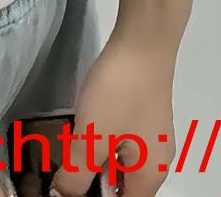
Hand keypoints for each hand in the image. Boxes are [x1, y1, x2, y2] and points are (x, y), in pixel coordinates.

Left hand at [51, 37, 176, 196]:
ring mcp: (154, 135)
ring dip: (96, 163)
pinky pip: (124, 143)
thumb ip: (76, 175)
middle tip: (64, 171)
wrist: (145, 39)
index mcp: (149, 177)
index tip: (70, 187)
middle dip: (94, 184)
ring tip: (69, 151)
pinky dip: (104, 143)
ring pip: (122, 164)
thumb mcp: (92, 138)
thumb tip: (63, 196)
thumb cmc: (121, 93)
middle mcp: (157, 162)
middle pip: (123, 189)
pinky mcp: (147, 113)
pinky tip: (85, 128)